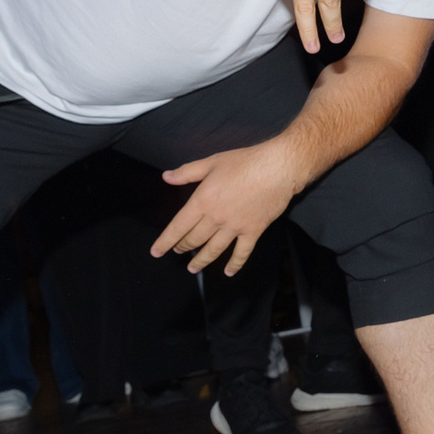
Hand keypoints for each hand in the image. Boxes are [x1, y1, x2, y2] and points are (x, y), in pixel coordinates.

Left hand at [152, 136, 310, 274]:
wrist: (277, 168)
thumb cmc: (245, 162)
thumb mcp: (212, 162)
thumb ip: (187, 172)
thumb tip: (166, 177)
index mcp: (203, 201)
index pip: (178, 226)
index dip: (165, 241)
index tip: (156, 251)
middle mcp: (216, 217)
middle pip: (195, 239)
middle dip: (183, 247)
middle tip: (178, 251)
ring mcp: (235, 227)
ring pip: (214, 249)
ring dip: (202, 260)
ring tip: (193, 268)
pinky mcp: (253, 230)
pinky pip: (242, 252)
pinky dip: (235, 264)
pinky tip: (228, 272)